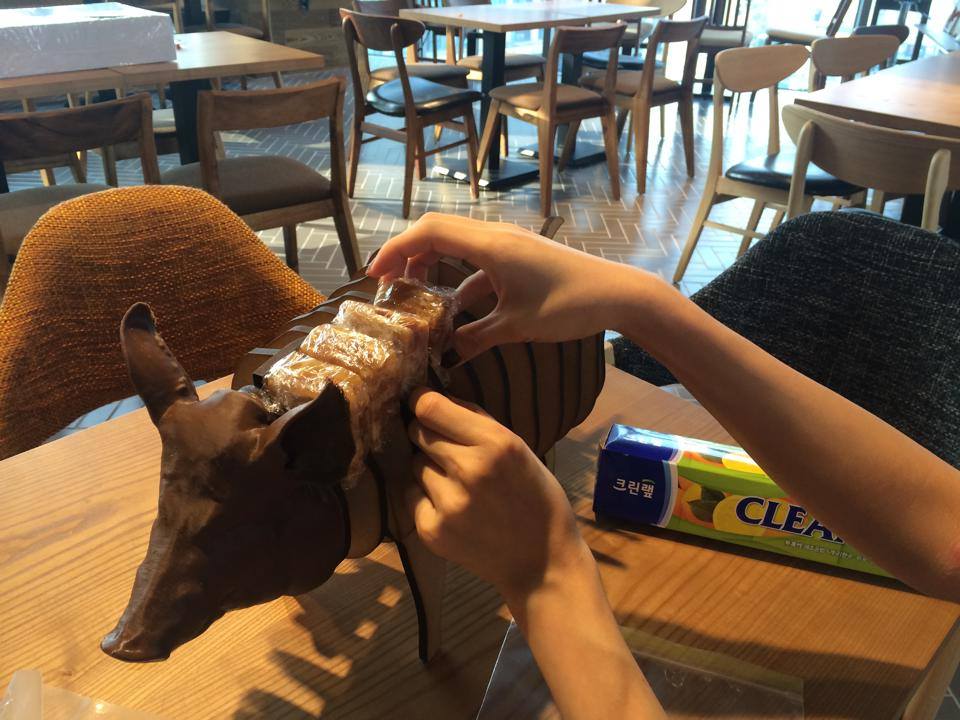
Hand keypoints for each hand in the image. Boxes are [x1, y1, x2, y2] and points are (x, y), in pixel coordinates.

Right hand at [366, 213, 650, 361]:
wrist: (619, 295)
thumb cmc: (569, 306)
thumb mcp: (516, 326)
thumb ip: (474, 338)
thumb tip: (443, 358)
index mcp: (490, 245)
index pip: (429, 232)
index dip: (396, 250)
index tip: (375, 277)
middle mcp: (496, 236)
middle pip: (438, 233)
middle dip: (408, 257)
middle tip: (388, 288)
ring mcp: (509, 245)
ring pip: (457, 247)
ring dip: (433, 268)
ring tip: (415, 298)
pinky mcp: (520, 258)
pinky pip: (478, 262)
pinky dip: (460, 280)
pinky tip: (456, 310)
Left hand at [404, 387, 591, 607]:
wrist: (542, 561)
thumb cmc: (535, 497)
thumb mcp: (519, 448)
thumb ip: (477, 420)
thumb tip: (432, 396)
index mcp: (496, 444)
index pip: (430, 407)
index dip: (422, 401)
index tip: (422, 403)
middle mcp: (469, 470)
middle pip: (417, 432)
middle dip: (427, 434)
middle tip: (447, 448)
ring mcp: (448, 504)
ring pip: (414, 465)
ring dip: (428, 468)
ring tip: (457, 483)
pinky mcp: (432, 531)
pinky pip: (411, 496)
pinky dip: (425, 497)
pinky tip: (453, 507)